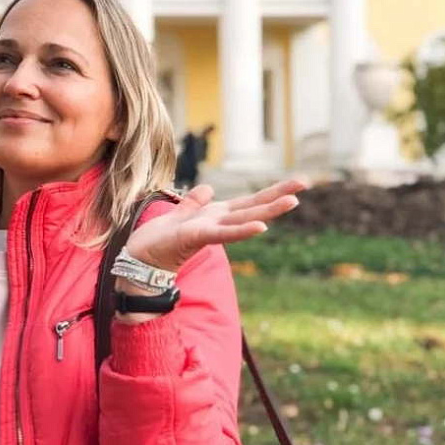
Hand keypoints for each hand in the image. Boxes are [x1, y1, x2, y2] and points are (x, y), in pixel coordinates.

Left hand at [124, 179, 308, 271]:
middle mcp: (216, 223)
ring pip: (242, 219)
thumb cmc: (158, 241)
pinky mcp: (195, 237)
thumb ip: (193, 203)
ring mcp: (208, 231)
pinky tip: (261, 227)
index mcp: (214, 216)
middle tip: (305, 184)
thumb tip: (208, 188)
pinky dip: (241, 230)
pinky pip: (221, 233)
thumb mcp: (177, 215)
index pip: (247, 202)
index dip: (271, 192)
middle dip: (278, 196)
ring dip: (267, 211)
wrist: (138, 261)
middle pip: (252, 207)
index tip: (297, 182)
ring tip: (292, 202)